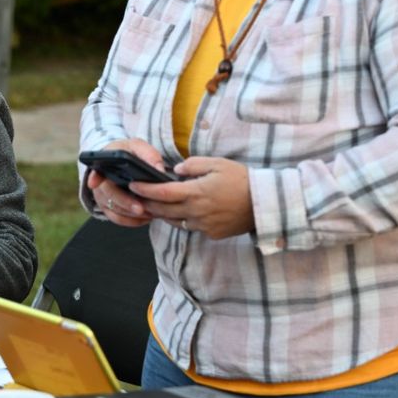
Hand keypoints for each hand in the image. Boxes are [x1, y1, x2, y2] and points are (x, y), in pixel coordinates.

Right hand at [87, 138, 169, 226]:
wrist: (124, 164)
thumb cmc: (130, 154)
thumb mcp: (139, 148)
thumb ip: (149, 154)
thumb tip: (158, 169)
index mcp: (104, 163)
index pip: (95, 170)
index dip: (94, 177)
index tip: (94, 183)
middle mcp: (100, 182)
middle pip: (108, 194)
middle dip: (125, 202)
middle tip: (140, 208)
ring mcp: (103, 197)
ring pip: (114, 209)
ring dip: (131, 214)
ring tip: (150, 212)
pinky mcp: (109, 208)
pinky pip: (118, 219)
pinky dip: (132, 220)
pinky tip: (146, 217)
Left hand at [135, 155, 254, 238]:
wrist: (264, 204)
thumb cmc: (241, 179)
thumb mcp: (217, 164)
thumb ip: (193, 165)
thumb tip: (175, 171)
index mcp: (196, 193)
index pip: (162, 193)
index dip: (145, 190)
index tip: (133, 185)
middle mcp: (196, 212)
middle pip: (163, 210)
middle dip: (147, 203)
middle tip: (136, 198)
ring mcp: (203, 226)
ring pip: (174, 221)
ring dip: (162, 214)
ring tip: (153, 206)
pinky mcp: (212, 234)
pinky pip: (190, 228)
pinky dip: (182, 220)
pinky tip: (180, 213)